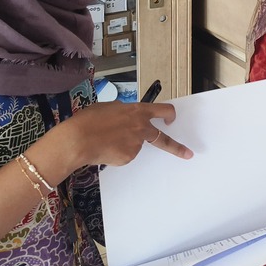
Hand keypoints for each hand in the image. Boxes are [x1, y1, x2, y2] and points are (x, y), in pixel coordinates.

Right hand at [57, 100, 193, 171]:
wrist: (78, 140)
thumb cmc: (89, 120)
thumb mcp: (109, 107)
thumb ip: (123, 111)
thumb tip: (126, 116)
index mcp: (138, 111)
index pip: (163, 110)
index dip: (170, 114)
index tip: (173, 119)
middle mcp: (142, 127)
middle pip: (163, 139)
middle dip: (176, 147)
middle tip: (186, 153)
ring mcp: (136, 144)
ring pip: (134, 146)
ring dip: (124, 145)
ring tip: (104, 141)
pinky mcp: (129, 157)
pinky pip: (124, 156)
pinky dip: (116, 154)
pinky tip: (104, 150)